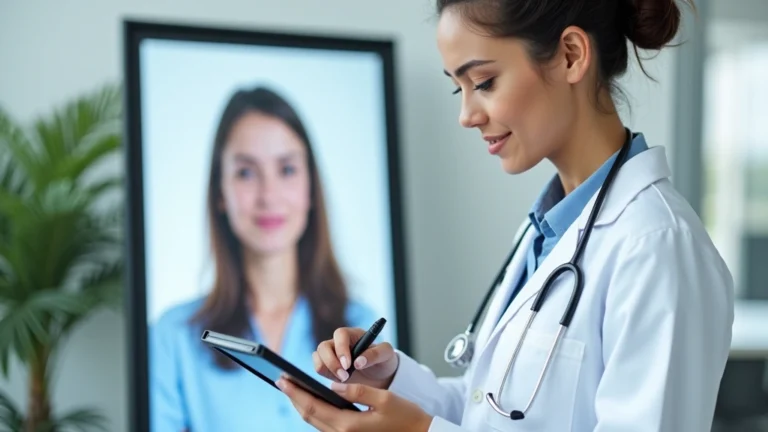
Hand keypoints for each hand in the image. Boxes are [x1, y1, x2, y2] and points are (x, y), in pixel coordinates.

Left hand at [277, 377, 432, 431]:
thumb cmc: (406, 417)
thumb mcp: (383, 399)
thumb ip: (356, 391)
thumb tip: (334, 385)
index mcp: (349, 425)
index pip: (313, 406)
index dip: (295, 392)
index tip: (282, 379)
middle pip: (309, 416)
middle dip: (294, 397)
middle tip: (282, 381)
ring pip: (315, 422)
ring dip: (302, 405)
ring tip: (293, 389)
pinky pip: (325, 425)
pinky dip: (315, 411)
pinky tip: (312, 400)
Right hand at [313, 327, 397, 388]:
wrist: (382, 377)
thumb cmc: (384, 360)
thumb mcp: (386, 355)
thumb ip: (375, 354)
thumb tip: (358, 362)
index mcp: (353, 334)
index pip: (340, 334)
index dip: (341, 348)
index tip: (348, 364)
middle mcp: (339, 343)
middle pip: (323, 346)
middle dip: (331, 362)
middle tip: (344, 377)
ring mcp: (332, 355)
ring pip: (318, 357)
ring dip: (327, 369)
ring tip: (344, 380)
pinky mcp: (328, 368)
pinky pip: (319, 368)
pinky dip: (325, 376)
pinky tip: (339, 383)